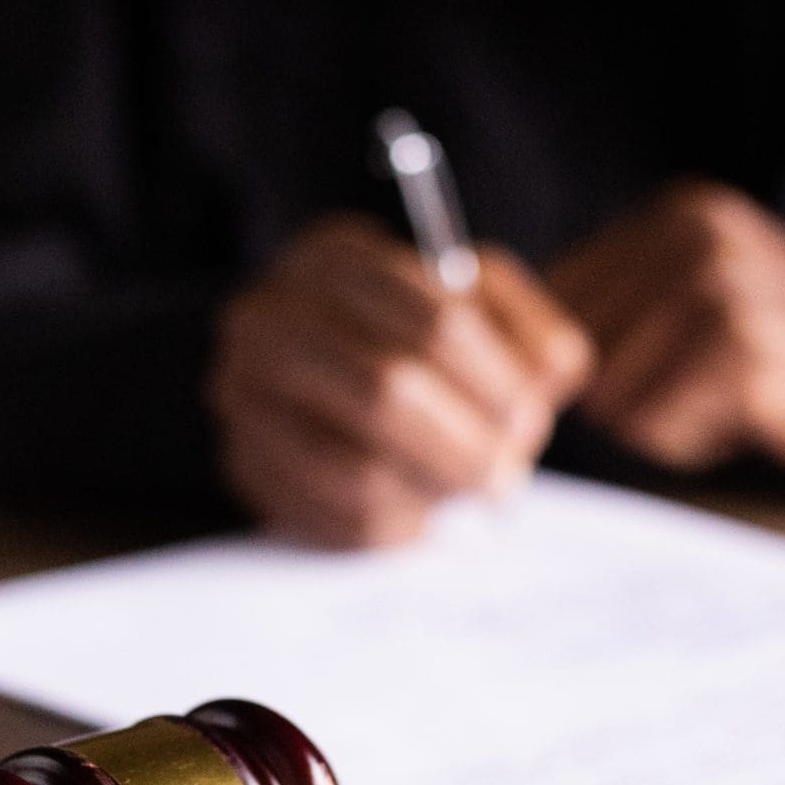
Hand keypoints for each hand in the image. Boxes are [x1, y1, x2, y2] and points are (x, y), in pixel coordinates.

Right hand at [209, 213, 592, 547]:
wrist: (329, 378)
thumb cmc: (423, 340)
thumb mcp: (485, 308)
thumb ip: (529, 331)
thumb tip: (542, 385)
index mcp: (334, 258)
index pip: (435, 320)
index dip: (495, 381)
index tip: (529, 417)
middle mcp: (268, 317)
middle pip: (386, 391)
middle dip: (466, 445)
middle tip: (506, 474)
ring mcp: (242, 394)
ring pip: (356, 469)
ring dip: (433, 492)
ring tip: (466, 491)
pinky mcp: (244, 464)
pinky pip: (333, 519)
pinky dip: (397, 526)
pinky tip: (421, 510)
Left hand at [547, 182, 784, 486]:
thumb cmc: (780, 353)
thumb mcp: (703, 289)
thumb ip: (619, 297)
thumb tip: (509, 343)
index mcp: (680, 213)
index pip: (560, 294)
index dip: (581, 356)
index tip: (647, 369)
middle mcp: (698, 237)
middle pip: (579, 348)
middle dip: (621, 392)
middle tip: (697, 388)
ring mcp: (724, 291)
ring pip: (612, 392)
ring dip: (656, 421)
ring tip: (720, 400)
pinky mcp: (744, 355)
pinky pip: (657, 426)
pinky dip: (688, 442)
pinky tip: (742, 421)